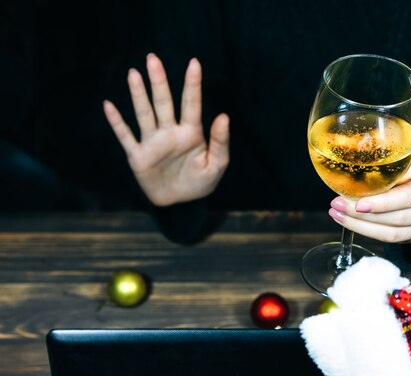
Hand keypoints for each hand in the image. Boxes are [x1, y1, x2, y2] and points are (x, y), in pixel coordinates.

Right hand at [103, 53, 228, 206]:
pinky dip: (117, 123)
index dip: (192, 84)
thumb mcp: (217, 165)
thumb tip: (224, 116)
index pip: (191, 104)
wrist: (181, 204)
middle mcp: (170, 133)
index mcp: (191, 133)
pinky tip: (109, 106)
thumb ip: (220, 142)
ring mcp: (153, 143)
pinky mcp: (138, 157)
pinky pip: (126, 137)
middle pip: (163, 102)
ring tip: (134, 74)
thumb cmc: (201, 182)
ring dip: (138, 95)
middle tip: (153, 59)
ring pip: (144, 114)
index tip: (194, 63)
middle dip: (159, 81)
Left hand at [328, 151, 410, 243]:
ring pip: (393, 234)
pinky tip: (350, 220)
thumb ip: (388, 164)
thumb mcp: (408, 157)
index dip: (383, 203)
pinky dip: (367, 231)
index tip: (358, 203)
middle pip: (399, 219)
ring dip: (361, 226)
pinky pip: (391, 239)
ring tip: (337, 214)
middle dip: (364, 216)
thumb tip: (350, 164)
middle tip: (337, 205)